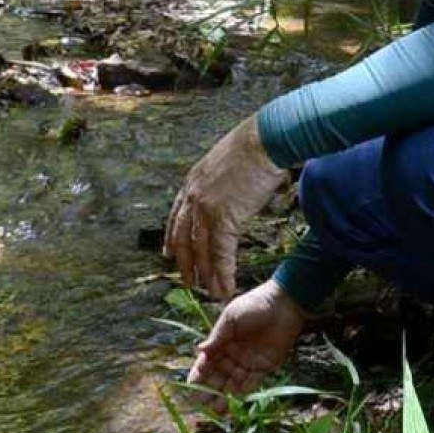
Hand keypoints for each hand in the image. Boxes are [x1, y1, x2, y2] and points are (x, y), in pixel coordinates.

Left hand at [165, 114, 288, 298]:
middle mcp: (194, 196)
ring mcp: (206, 207)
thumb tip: (236, 188)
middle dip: (186, 263)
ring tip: (211, 292)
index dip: (172, 237)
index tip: (168, 253)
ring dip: (207, 275)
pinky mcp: (225, 217)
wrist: (265, 139)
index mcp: (193, 181)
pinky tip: (225, 287)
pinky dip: (223, 273)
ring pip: (202, 251)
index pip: (176, 216)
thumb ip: (224, 180)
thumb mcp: (228, 161)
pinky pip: (221, 253)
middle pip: (183, 238)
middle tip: (188, 282)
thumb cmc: (256, 145)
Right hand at [188, 279, 306, 396]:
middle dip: (209, 391)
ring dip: (224, 398)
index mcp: (221, 343)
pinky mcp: (264, 368)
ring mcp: (247, 363)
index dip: (198, 375)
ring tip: (215, 411)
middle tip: (201, 406)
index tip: (190, 387)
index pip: (206, 363)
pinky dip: (242, 395)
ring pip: (232, 385)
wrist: (283, 304)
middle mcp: (232, 356)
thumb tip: (198, 350)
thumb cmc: (254, 305)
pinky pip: (251, 384)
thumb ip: (217, 336)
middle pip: (218, 377)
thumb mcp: (231, 318)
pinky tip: (233, 405)